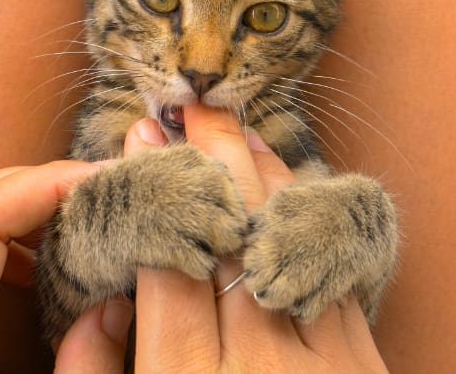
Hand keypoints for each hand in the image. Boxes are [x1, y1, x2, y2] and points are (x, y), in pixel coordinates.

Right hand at [56, 104, 389, 371]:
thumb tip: (90, 313)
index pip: (166, 263)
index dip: (154, 192)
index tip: (141, 142)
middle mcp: (255, 367)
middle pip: (231, 237)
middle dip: (209, 162)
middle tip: (189, 107)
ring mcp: (319, 365)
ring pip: (288, 245)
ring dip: (264, 177)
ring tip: (237, 129)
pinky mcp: (364, 369)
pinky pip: (334, 276)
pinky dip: (310, 225)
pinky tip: (292, 192)